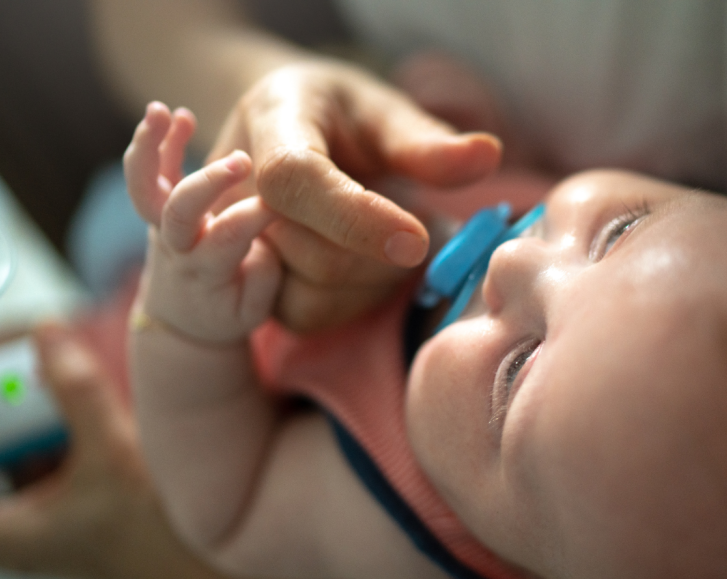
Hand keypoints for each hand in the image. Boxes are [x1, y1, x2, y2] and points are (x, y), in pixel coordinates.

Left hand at [0, 325, 158, 578]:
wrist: (216, 564)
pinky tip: (65, 419)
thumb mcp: (113, 455)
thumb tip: (50, 341)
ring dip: (6, 440)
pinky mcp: (73, 513)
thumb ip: (78, 393)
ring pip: (0, 477)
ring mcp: (46, 526)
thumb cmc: (164, 543)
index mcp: (6, 536)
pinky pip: (38, 473)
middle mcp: (17, 537)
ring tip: (22, 405)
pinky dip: (41, 443)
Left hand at [125, 103, 281, 343]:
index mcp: (208, 272)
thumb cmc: (229, 310)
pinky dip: (158, 141)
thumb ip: (264, 274)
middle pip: (178, 213)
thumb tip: (265, 238)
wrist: (181, 320)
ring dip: (147, 147)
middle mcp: (178, 247)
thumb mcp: (255, 309)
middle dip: (206, 182)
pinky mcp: (157, 208)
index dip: (257, 215)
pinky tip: (180, 114)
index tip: (286, 202)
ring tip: (162, 110)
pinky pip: (149, 172)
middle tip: (241, 161)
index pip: (230, 237)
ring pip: (143, 190)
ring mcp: (161, 225)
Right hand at [206, 57, 502, 330]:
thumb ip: (427, 143)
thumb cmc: (342, 121)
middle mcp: (237, 191)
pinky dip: (353, 300)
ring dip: (372, 279)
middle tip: (413, 221)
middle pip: (317, 255)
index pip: (295, 181)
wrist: (289, 131)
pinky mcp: (252, 287)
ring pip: (314, 294)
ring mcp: (237, 244)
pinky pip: (309, 316)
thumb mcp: (383, 114)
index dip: (356, 218)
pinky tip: (364, 266)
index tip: (418, 240)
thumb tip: (489, 155)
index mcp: (271, 125)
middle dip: (384, 253)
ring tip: (385, 236)